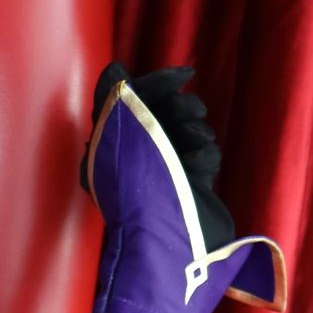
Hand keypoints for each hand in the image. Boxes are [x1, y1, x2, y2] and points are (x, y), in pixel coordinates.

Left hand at [92, 60, 237, 252]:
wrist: (168, 242)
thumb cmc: (137, 190)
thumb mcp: (117, 138)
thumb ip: (113, 99)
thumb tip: (114, 70)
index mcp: (109, 144)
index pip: (133, 97)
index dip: (159, 82)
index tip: (185, 75)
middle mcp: (134, 155)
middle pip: (165, 111)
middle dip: (181, 108)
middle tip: (191, 116)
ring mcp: (163, 169)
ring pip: (189, 129)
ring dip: (195, 131)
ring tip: (195, 146)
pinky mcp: (188, 183)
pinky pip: (203, 155)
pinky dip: (204, 156)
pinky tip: (199, 165)